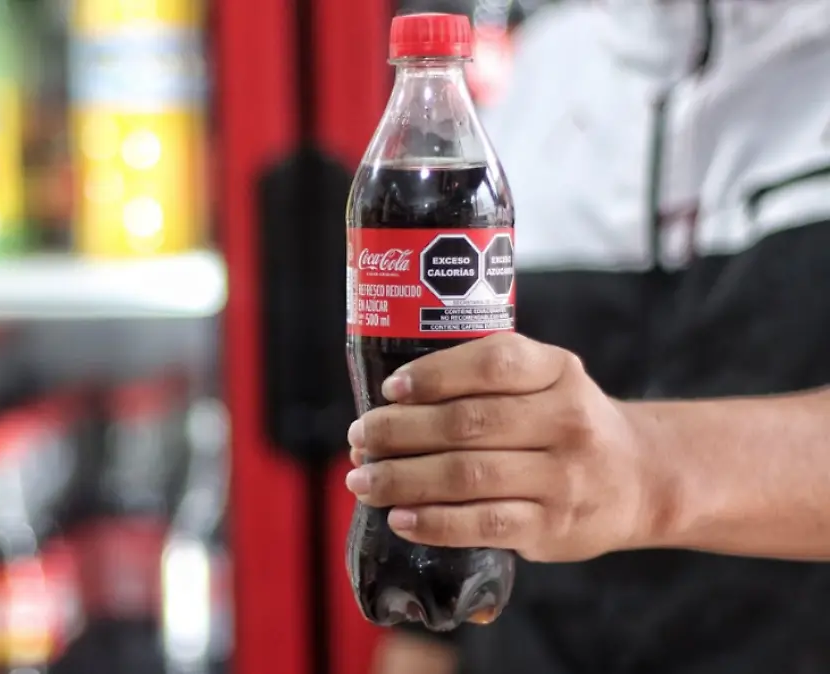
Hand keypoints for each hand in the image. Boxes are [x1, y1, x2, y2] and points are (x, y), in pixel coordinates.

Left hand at [345, 332, 666, 562]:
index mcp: (557, 371)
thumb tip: (389, 399)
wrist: (641, 478)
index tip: (389, 388)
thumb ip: (486, 379)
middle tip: (359, 437)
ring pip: (468, 476)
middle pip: (467, 423)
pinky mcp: (553, 526)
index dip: (435, 374)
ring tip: (362, 478)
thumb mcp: (546, 381)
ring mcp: (563, 477)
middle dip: (400, 431)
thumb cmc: (564, 422)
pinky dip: (435, 522)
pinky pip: (484, 524)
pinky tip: (400, 517)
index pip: (493, 362)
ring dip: (403, 478)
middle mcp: (566, 420)